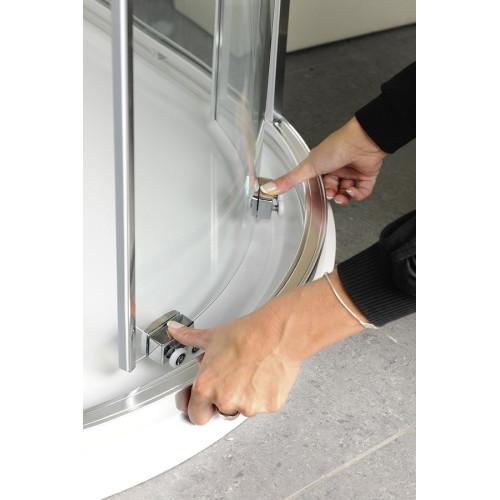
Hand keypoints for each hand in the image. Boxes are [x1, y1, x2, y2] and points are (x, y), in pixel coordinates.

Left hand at [168, 307, 301, 424]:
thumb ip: (188, 337)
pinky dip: (263, 395)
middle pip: (220, 412)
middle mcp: (225, 400)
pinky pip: (262, 406)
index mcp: (205, 387)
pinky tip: (263, 376)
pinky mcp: (269, 405)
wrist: (277, 333)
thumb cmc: (247, 334)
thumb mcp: (211, 336)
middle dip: (222, 400)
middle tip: (231, 379)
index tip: (204, 399)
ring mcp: (249, 406)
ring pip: (243, 409)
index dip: (199, 406)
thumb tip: (174, 330)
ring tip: (249, 372)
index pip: (195, 415)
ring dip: (244, 397)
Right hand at [261, 117, 386, 204]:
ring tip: (342, 195)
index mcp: (321, 164)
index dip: (316, 194)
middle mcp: (336, 168)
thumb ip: (289, 180)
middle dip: (331, 195)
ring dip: (344, 197)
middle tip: (331, 194)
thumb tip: (269, 188)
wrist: (362, 142)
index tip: (314, 203)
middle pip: (331, 190)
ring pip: (346, 193)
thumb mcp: (307, 167)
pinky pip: (362, 191)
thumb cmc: (337, 147)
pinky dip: (357, 195)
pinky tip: (352, 191)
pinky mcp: (365, 175)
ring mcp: (351, 171)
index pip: (316, 184)